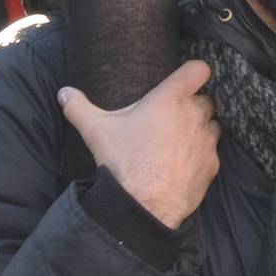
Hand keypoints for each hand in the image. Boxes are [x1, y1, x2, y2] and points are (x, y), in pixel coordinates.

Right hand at [59, 59, 220, 230]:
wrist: (143, 206)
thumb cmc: (123, 162)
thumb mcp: (96, 130)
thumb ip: (79, 107)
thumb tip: (63, 93)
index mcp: (171, 98)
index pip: (198, 69)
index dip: (194, 72)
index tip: (184, 79)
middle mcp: (194, 115)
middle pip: (205, 99)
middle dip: (192, 105)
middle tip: (171, 117)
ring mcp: (206, 141)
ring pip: (211, 125)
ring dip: (200, 129)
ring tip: (178, 141)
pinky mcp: (212, 166)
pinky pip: (211, 153)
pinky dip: (201, 156)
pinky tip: (182, 165)